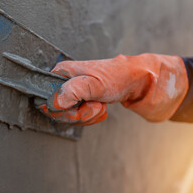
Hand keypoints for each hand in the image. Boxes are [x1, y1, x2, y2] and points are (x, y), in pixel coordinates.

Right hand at [37, 53, 187, 124]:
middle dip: (77, 114)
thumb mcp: (96, 83)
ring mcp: (77, 94)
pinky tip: (103, 109)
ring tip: (101, 105)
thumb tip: (53, 102)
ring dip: (88, 116)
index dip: (60, 108)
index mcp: (64, 73)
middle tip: (95, 106)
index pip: (46, 97)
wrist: (146, 83)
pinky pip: (82, 119)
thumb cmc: (122, 76)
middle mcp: (67, 83)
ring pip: (71, 117)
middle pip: (58, 110)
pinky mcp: (87, 103)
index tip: (77, 107)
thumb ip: (73, 91)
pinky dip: (93, 118)